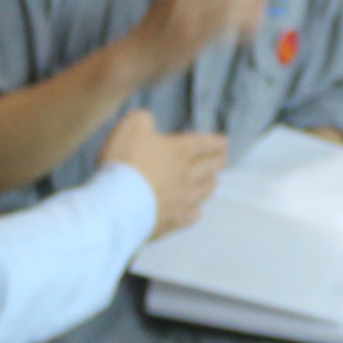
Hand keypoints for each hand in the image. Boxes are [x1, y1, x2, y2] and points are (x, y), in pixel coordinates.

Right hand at [99, 109, 228, 236]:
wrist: (117, 202)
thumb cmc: (125, 160)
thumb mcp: (132, 126)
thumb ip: (144, 121)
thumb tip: (149, 123)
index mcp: (180, 151)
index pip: (205, 144)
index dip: (216, 142)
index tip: (225, 143)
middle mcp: (188, 176)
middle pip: (211, 168)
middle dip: (218, 162)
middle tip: (223, 160)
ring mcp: (183, 201)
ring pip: (205, 192)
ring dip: (210, 184)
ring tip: (213, 182)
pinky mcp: (174, 222)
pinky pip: (192, 216)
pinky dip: (195, 212)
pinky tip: (195, 211)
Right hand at [121, 0, 265, 82]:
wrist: (132, 57)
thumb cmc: (155, 32)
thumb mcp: (169, 1)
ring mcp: (186, 16)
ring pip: (230, 2)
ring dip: (251, 9)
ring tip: (261, 17)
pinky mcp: (191, 38)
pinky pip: (225, 27)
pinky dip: (242, 28)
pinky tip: (250, 34)